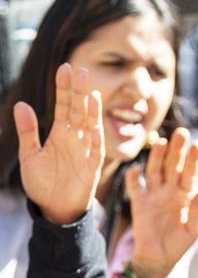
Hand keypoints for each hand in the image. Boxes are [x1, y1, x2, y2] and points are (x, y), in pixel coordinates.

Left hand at [15, 63, 104, 225]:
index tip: (64, 68)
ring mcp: (85, 152)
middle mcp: (75, 139)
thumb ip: (27, 131)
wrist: (54, 210)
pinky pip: (96, 153)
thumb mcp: (29, 156)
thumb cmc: (42, 184)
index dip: (64, 88)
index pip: (64, 105)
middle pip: (79, 111)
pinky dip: (95, 141)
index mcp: (60, 134)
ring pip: (90, 127)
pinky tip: (93, 128)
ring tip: (90, 92)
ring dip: (91, 111)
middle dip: (79, 92)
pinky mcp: (91, 169)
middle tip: (80, 71)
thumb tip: (21, 104)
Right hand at [125, 129, 197, 277]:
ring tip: (163, 142)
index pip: (191, 174)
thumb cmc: (179, 246)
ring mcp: (154, 194)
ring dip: (158, 156)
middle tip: (182, 133)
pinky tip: (137, 169)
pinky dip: (134, 176)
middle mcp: (170, 191)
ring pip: (156, 170)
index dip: (194, 160)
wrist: (158, 260)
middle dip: (178, 150)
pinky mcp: (139, 202)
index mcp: (186, 196)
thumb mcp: (194, 232)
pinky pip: (135, 185)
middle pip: (174, 166)